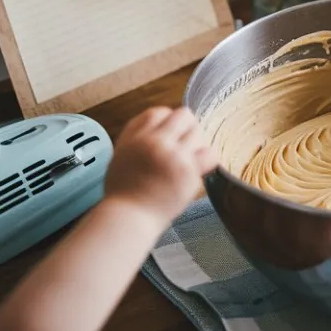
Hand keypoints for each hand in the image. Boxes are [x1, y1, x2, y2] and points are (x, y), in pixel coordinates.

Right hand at [104, 106, 215, 224]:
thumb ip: (137, 137)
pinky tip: (200, 166)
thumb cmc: (124, 192)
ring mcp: (174, 156)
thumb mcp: (120, 155)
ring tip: (189, 157)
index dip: (167, 120)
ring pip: (198, 132)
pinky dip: (208, 157)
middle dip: (187, 127)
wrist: (129, 217)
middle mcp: (155, 142)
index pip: (159, 112)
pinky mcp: (188, 172)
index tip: (170, 133)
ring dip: (197, 142)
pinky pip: (210, 153)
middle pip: (183, 116)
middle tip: (185, 143)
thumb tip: (158, 123)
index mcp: (136, 137)